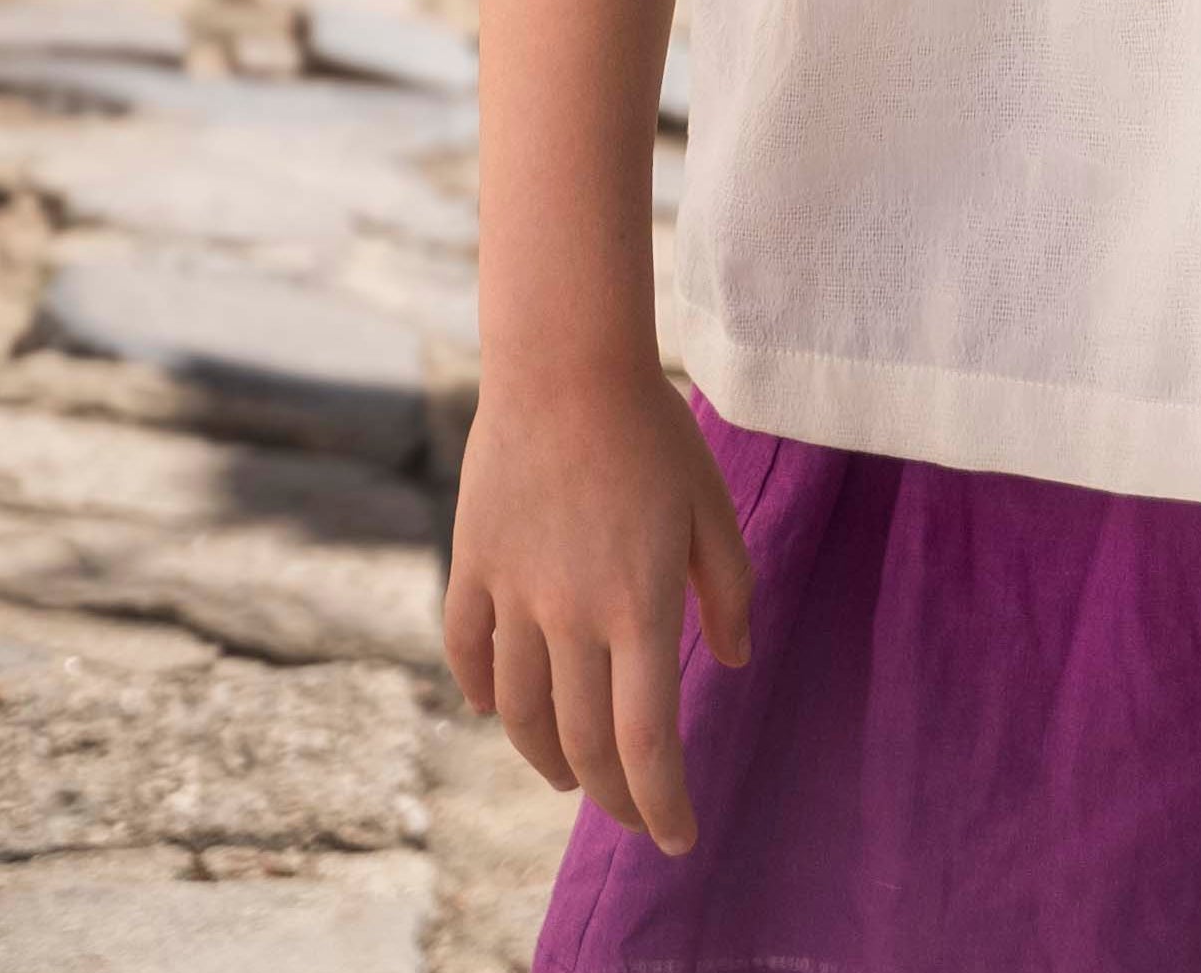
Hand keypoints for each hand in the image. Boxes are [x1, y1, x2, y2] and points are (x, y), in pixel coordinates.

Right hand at [444, 363, 752, 854]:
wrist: (565, 362)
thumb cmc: (653, 430)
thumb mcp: (712, 506)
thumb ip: (730, 590)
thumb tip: (733, 663)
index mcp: (640, 605)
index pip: (646, 740)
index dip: (660, 803)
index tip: (677, 837)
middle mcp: (571, 614)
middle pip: (582, 744)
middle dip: (611, 797)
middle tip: (630, 811)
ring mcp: (514, 593)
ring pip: (520, 714)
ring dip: (546, 758)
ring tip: (570, 774)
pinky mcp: (472, 566)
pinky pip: (467, 654)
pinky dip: (482, 696)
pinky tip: (500, 710)